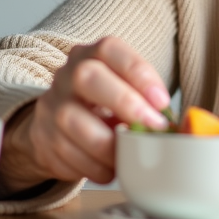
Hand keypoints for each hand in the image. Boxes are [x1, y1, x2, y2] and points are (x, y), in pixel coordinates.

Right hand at [0, 37, 169, 195]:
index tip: (163, 101)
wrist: (57, 125)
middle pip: (87, 77)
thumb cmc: (104, 105)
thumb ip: (145, 99)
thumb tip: (176, 125)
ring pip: (73, 121)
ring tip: (131, 156)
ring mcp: (51, 106)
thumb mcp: (123, 90)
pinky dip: (93, 167)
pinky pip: (67, 155)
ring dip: (109, 145)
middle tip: (153, 126)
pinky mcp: (43, 139)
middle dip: (125, 103)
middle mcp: (67, 75)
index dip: (138, 72)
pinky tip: (111, 169)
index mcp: (91, 55)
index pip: (110, 49)